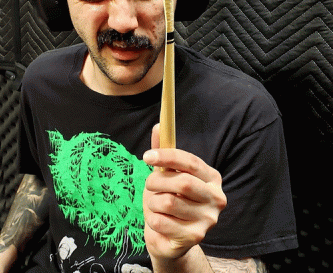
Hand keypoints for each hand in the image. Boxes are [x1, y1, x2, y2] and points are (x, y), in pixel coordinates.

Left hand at [142, 124, 226, 261]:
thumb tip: (159, 125)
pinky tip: (159, 222)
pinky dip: (152, 219)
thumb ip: (163, 152)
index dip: (167, 157)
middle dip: (157, 181)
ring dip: (152, 202)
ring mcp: (209, 219)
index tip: (146, 156)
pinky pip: (161, 221)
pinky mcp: (196, 237)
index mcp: (212, 178)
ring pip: (168, 202)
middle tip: (148, 184)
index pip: (191, 162)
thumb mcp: (165, 175)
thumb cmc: (168, 200)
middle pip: (183, 182)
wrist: (168, 238)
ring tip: (156, 205)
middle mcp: (217, 198)